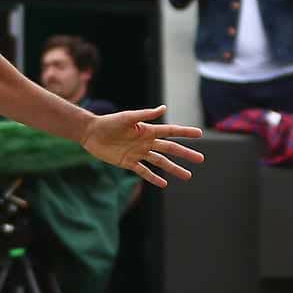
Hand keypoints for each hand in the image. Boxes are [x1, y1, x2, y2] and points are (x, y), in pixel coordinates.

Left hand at [80, 105, 205, 187]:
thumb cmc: (109, 122)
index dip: (185, 133)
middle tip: (201, 159)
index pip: (171, 131)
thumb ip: (146, 115)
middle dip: (185, 154)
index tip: (199, 134)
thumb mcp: (128, 117)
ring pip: (160, 162)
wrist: (92, 133)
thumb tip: (164, 108)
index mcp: (148, 130)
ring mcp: (138, 153)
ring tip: (187, 175)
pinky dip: (153, 178)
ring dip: (174, 169)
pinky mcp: (128, 163)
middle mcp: (146, 142)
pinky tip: (164, 184)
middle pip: (170, 149)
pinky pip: (144, 171)